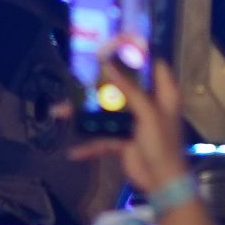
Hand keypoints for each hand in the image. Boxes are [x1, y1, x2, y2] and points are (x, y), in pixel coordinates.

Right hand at [71, 55, 190, 197]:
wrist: (162, 183)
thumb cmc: (162, 144)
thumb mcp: (148, 114)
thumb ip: (130, 90)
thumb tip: (110, 66)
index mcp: (163, 92)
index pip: (152, 64)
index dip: (137, 52)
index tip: (116, 41)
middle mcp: (148, 103)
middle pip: (123, 86)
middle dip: (100, 83)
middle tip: (79, 72)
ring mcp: (134, 122)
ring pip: (107, 113)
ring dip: (86, 115)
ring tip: (61, 111)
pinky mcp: (123, 141)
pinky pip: (103, 138)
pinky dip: (90, 146)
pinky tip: (74, 152)